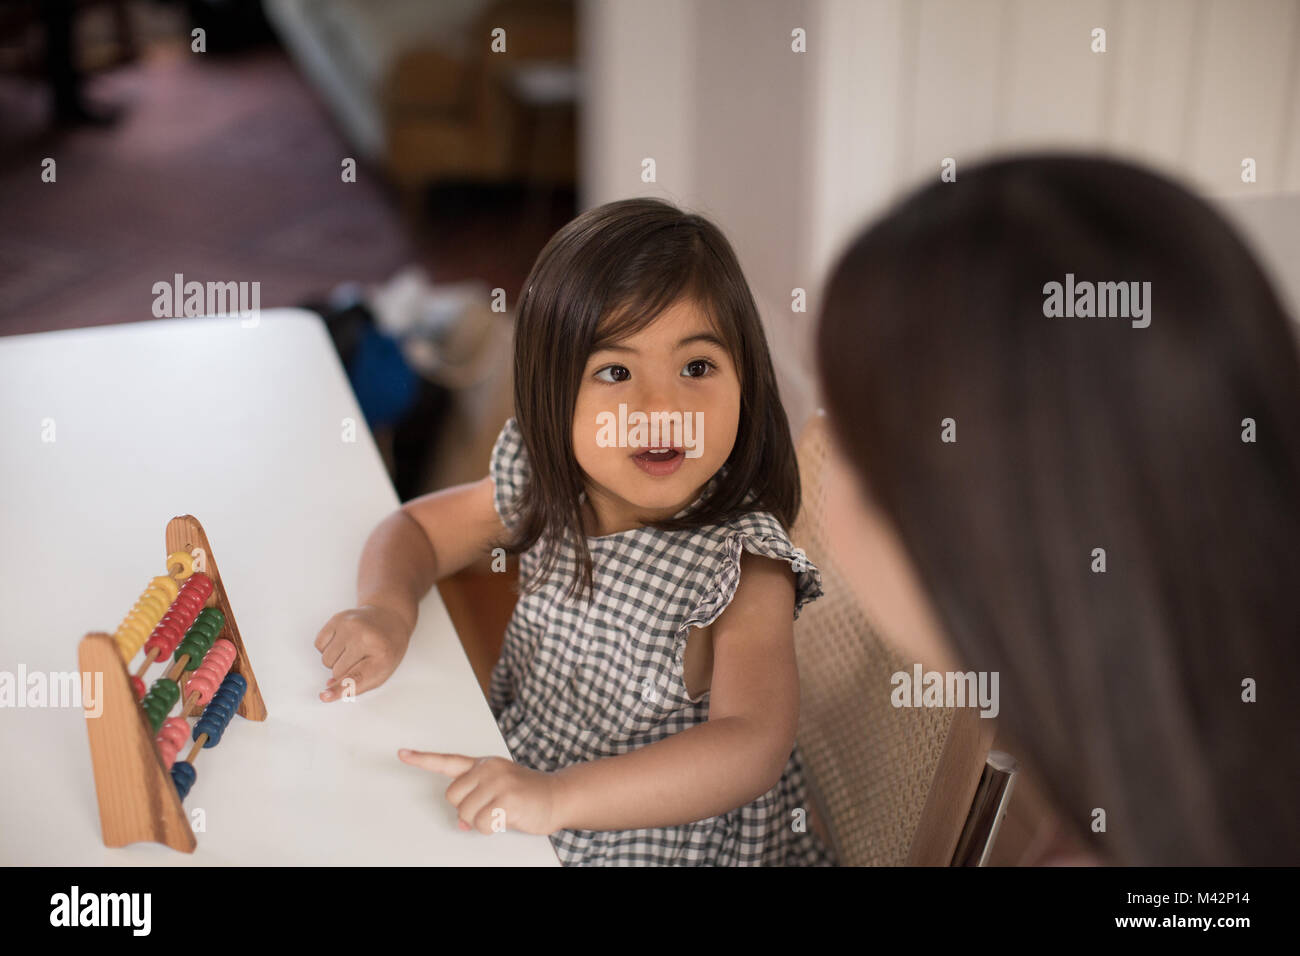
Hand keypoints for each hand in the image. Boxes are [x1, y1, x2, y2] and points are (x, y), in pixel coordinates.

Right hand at [314, 604, 411, 700]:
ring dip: (335, 660)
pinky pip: (319, 644)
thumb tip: (330, 688)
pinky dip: (328, 647)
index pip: (356, 677)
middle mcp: (366, 637)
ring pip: (326, 659)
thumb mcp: (382, 671)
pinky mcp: (338, 618)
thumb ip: (358, 684)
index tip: (325, 696)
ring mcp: (351, 625)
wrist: (389, 617)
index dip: (340, 688)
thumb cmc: (386, 647)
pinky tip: (343, 641)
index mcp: (382, 654)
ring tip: (352, 650)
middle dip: (344, 671)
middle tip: (360, 658)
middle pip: (337, 671)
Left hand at [399, 750, 562, 835]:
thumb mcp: (498, 792)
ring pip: (466, 813)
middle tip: (491, 807)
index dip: (423, 760)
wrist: (558, 796)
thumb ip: (474, 801)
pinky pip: (482, 824)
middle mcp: (488, 768)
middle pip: (453, 797)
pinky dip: (492, 828)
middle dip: (468, 809)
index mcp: (483, 764)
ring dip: (481, 821)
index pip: (448, 761)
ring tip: (502, 812)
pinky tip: (508, 817)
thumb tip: (460, 822)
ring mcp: (497, 782)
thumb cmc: (526, 794)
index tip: (402, 754)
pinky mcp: (506, 798)